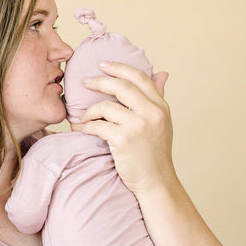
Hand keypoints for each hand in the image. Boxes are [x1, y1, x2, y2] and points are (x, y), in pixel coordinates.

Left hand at [78, 61, 175, 196]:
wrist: (156, 181)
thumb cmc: (155, 153)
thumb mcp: (163, 122)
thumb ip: (159, 98)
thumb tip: (162, 73)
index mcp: (160, 106)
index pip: (141, 77)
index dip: (120, 68)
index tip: (103, 65)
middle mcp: (151, 113)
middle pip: (121, 86)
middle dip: (100, 81)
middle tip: (85, 82)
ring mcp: (137, 126)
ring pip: (106, 107)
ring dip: (90, 111)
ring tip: (83, 117)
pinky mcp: (123, 140)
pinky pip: (98, 126)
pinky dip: (86, 127)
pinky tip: (82, 129)